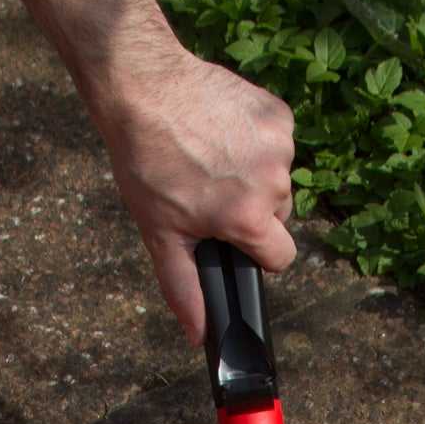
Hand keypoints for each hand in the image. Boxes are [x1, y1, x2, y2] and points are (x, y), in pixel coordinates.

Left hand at [100, 52, 295, 343]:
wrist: (143, 89)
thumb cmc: (147, 163)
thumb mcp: (160, 233)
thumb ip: (184, 287)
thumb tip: (198, 335)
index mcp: (248, 218)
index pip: (280, 257)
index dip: (256, 252)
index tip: (233, 237)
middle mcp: (272, 182)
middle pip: (279, 216)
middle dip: (251, 210)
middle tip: (210, 190)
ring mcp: (279, 144)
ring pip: (277, 178)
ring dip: (253, 173)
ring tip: (213, 157)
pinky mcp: (278, 114)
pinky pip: (278, 142)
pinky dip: (256, 140)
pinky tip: (223, 131)